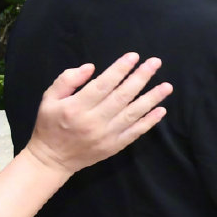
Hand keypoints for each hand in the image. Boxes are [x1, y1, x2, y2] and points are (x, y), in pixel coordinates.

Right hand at [26, 53, 171, 175]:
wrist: (52, 159)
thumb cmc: (50, 125)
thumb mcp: (48, 99)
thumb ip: (67, 80)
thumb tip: (90, 67)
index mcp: (76, 107)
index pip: (103, 85)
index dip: (120, 69)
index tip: (134, 56)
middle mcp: (94, 121)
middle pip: (122, 96)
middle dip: (141, 77)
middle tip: (155, 63)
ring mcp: (106, 135)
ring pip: (133, 113)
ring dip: (152, 98)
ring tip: (167, 86)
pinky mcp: (115, 146)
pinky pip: (135, 132)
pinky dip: (150, 121)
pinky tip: (161, 109)